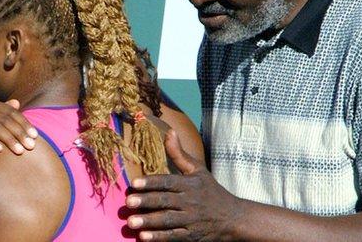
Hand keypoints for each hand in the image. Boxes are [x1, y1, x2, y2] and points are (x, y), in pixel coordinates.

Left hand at [126, 130, 241, 240]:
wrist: (233, 218)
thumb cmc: (211, 191)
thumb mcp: (198, 170)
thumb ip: (180, 154)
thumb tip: (169, 131)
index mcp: (190, 184)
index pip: (168, 182)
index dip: (151, 182)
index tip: (134, 182)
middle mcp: (190, 201)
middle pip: (166, 201)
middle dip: (147, 202)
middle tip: (128, 202)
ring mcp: (191, 220)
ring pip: (168, 220)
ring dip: (149, 222)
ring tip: (131, 222)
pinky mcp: (192, 236)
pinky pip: (174, 237)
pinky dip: (159, 237)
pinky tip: (144, 237)